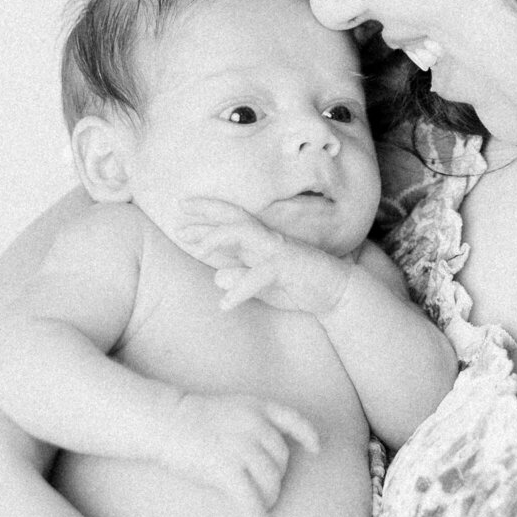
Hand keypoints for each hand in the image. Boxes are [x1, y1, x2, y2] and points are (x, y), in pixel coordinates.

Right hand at [157, 391, 319, 516]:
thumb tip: (270, 455)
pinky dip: (256, 514)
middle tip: (266, 491)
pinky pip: (250, 498)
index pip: (292, 419)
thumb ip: (253, 422)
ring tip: (261, 506)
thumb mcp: (231, 407)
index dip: (307, 435)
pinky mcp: (226, 468)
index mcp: (256, 407)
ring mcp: (241, 446)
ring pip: (270, 481)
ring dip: (269, 499)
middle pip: (281, 460)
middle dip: (276, 478)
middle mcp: (254, 424)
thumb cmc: (191, 419)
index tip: (316, 448)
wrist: (163, 421)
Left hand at [178, 200, 352, 317]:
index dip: (206, 214)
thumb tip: (216, 276)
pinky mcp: (288, 267)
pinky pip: (260, 274)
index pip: (230, 222)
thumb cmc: (298, 286)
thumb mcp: (263, 285)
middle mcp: (267, 240)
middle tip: (180, 212)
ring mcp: (277, 250)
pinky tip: (225, 304)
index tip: (182, 213)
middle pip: (233, 217)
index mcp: (260, 242)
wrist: (336, 293)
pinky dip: (241, 288)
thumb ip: (241, 279)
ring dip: (219, 237)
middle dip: (206, 212)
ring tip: (198, 249)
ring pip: (244, 233)